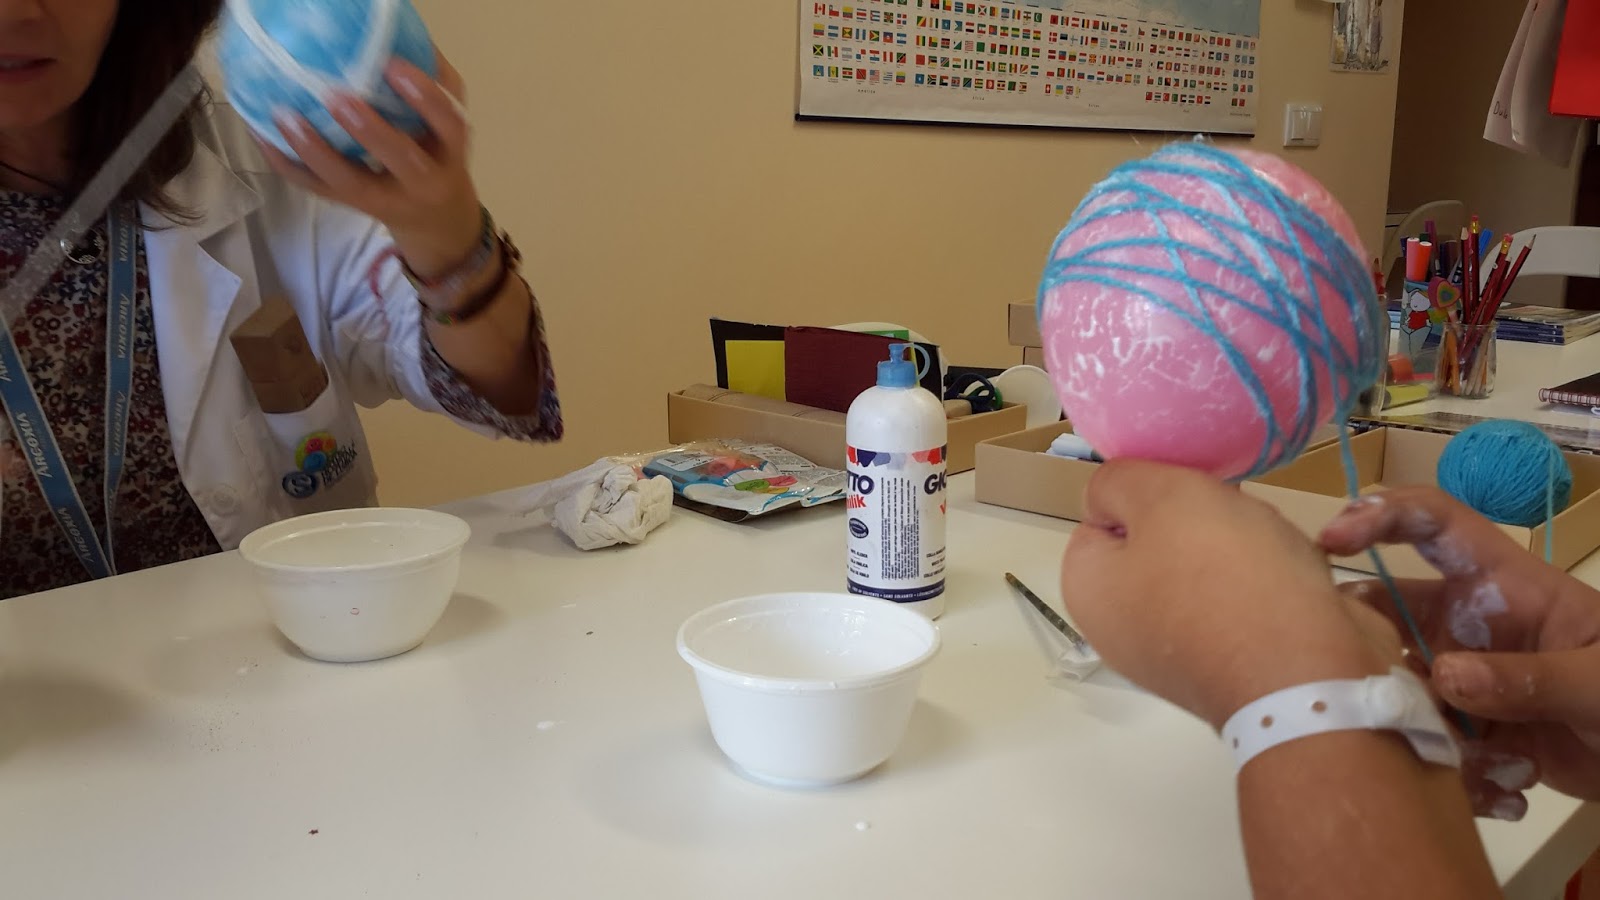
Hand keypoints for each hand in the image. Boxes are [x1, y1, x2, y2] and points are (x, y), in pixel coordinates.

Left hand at [260, 50, 481, 278]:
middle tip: (335, 95)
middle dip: (369, 130)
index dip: (424, 97)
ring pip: (349, 181)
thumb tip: (401, 33)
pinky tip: (262, 135)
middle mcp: (423, 182)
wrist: (437, 221)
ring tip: (284, 116)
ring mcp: (385, 199)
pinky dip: (287, 163)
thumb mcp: (448, 125)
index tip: (393, 65)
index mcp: (450, 153)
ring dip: (315, 150)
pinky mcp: (353, 207)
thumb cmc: (440, 156)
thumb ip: (436, 84)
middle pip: (401, 159)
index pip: (448, 124)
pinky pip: (317, 189)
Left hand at [1061, 460, 1397, 730]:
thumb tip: (1110, 496)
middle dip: (1203, 520)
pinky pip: (1250, 604)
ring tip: (1273, 547)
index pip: (1102, 517)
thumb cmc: (1224, 575)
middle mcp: (1123, 630)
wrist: (1312, 675)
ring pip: (1212, 568)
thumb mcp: (1160, 496)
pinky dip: (1276, 584)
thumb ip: (1120, 481)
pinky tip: (1298, 579)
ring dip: (1249, 547)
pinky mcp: (1237, 667)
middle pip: (1160, 542)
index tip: (1185, 492)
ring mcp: (1181, 654)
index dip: (1146, 493)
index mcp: (1089, 592)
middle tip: (1234, 516)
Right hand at [1322, 487, 1599, 816]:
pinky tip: (1511, 792)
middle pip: (1390, 612)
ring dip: (1433, 733)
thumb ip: (1528, 679)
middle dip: (1368, 644)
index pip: (1434, 525)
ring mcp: (1466, 680)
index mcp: (1502, 586)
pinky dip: (1463, 777)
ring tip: (1494, 765)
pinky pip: (1433, 748)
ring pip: (1404, 692)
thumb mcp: (1599, 682)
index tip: (1330, 539)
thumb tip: (1443, 677)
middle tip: (1368, 688)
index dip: (1381, 515)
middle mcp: (1470, 627)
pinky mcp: (1470, 732)